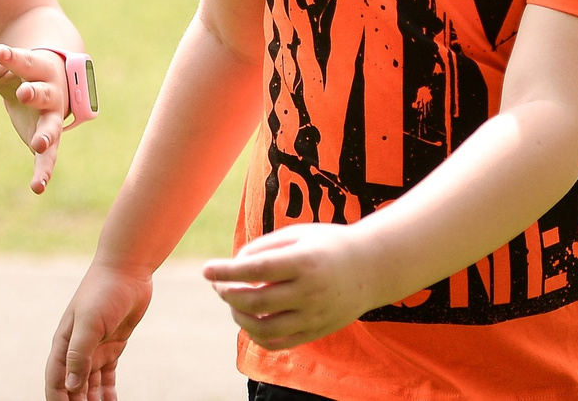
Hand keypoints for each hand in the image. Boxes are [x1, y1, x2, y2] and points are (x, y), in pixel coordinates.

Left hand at [0, 42, 68, 193]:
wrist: (47, 79)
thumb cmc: (16, 68)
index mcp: (37, 66)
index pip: (24, 60)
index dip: (13, 57)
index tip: (1, 52)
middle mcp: (50, 90)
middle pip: (44, 92)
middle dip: (35, 93)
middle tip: (24, 93)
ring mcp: (52, 116)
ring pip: (52, 126)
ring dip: (47, 134)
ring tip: (38, 144)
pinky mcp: (47, 138)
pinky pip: (49, 156)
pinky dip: (44, 171)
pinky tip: (37, 187)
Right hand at [45, 259, 151, 399]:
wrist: (127, 269)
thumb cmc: (104, 291)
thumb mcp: (90, 322)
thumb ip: (79, 354)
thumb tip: (70, 385)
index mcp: (64, 344)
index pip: (56, 382)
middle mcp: (76, 350)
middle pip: (72, 388)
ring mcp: (95, 349)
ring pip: (89, 386)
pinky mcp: (113, 347)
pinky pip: (107, 377)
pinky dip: (107, 393)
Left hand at [201, 222, 385, 351]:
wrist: (371, 268)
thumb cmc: (329, 244)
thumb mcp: (300, 234)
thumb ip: (266, 247)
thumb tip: (234, 265)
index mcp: (305, 261)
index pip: (256, 270)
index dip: (227, 271)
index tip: (206, 270)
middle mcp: (309, 291)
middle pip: (255, 301)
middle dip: (228, 293)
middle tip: (219, 285)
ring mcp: (313, 316)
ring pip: (263, 327)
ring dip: (238, 316)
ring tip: (233, 302)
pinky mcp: (315, 332)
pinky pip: (278, 342)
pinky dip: (256, 335)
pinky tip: (249, 319)